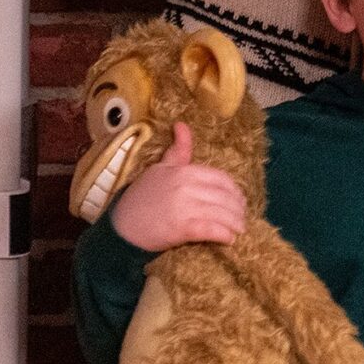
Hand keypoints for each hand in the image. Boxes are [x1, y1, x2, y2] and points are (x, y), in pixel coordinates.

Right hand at [109, 123, 245, 251]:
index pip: (221, 179)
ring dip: (235, 224)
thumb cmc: (142, 197)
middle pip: (225, 197)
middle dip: (238, 209)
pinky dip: (224, 235)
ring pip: (222, 214)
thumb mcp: (160, 169)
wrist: (121, 226)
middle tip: (242, 218)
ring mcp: (185, 207)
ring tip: (239, 230)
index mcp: (184, 171)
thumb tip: (182, 124)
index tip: (238, 200)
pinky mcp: (182, 228)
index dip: (234, 191)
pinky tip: (229, 239)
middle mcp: (187, 187)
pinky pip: (211, 230)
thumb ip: (178, 151)